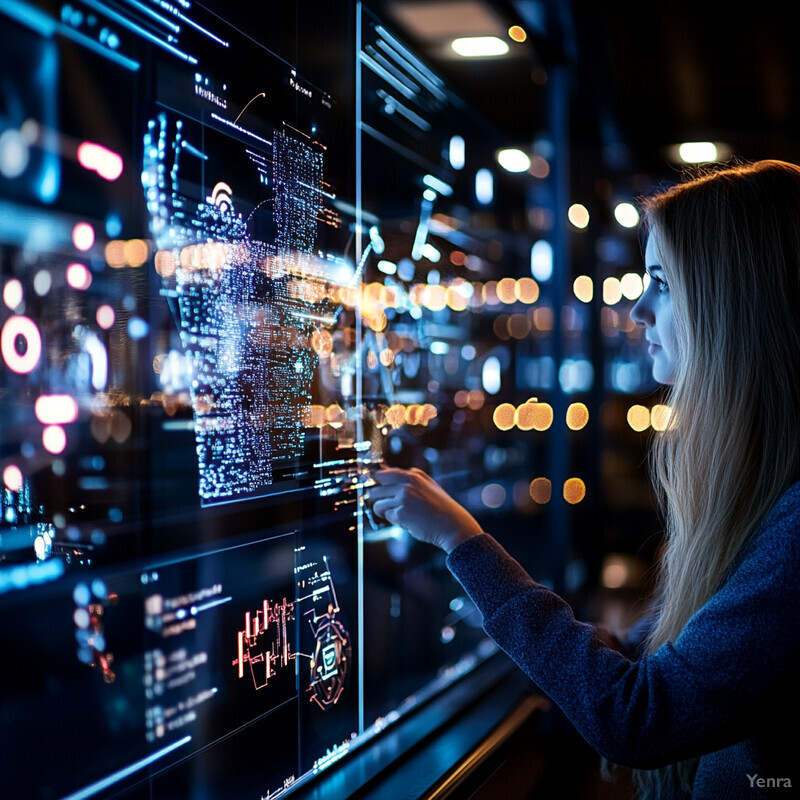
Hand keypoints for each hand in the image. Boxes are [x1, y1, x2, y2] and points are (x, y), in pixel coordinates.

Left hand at [368, 467, 482, 552]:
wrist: (453, 525)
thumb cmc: (440, 508)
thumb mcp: (427, 486)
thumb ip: (407, 480)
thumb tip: (383, 473)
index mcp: (413, 475)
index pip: (383, 474)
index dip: (378, 485)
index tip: (379, 492)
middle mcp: (407, 483)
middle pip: (375, 490)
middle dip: (378, 501)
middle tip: (388, 507)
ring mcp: (403, 497)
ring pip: (378, 505)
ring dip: (386, 512)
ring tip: (402, 515)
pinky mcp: (401, 512)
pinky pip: (388, 517)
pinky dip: (396, 521)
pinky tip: (410, 521)